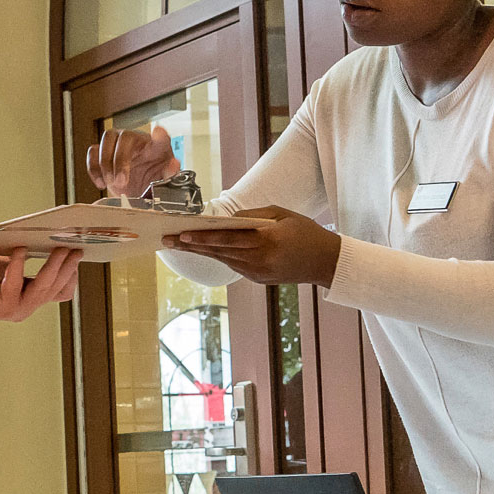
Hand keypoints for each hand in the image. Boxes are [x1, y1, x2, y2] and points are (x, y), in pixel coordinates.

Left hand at [0, 248, 79, 321]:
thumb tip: (42, 238)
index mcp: (28, 295)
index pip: (61, 289)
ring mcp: (15, 309)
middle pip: (58, 289)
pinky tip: (19, 250)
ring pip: (44, 289)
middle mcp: (25, 306)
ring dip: (52, 267)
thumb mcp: (2, 260)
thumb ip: (22, 256)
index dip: (72, 273)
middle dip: (68, 267)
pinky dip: (18, 266)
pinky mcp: (0, 308)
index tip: (78, 250)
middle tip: (76, 247)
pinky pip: (16, 286)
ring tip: (58, 248)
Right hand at [86, 125, 180, 197]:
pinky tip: (101, 183)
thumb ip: (170, 173)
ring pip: (106, 139)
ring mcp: (117, 143)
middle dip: (120, 160)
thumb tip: (174, 165)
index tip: (158, 133)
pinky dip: (93, 168)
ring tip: (112, 182)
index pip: (161, 137)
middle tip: (122, 181)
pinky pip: (92, 152)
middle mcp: (136, 140)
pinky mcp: (102, 152)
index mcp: (156, 146)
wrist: (136, 190)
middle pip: (125, 136)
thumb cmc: (151, 179)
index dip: (160, 134)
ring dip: (106, 163)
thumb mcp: (163, 180)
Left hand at [164, 206, 341, 286]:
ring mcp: (258, 273)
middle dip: (191, 245)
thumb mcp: (282, 214)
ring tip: (178, 244)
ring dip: (200, 252)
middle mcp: (260, 260)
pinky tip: (202, 250)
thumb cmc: (306, 232)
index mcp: (267, 241)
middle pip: (219, 252)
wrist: (326, 262)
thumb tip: (227, 220)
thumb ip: (253, 216)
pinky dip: (218, 256)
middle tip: (167, 240)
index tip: (182, 235)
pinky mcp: (258, 279)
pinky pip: (233, 265)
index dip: (203, 238)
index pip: (227, 239)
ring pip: (223, 260)